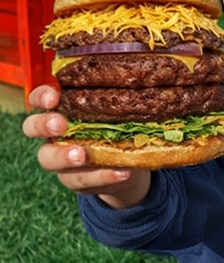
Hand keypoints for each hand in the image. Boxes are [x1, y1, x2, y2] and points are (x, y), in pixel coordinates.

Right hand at [23, 84, 150, 208]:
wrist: (125, 169)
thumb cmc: (119, 131)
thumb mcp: (119, 114)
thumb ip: (123, 101)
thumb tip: (153, 82)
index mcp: (62, 111)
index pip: (40, 99)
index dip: (42, 97)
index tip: (54, 97)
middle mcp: (54, 134)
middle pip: (32, 127)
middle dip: (44, 124)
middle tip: (61, 125)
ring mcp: (60, 159)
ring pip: (47, 158)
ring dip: (64, 156)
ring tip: (83, 155)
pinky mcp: (74, 180)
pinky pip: (81, 180)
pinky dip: (102, 176)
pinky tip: (120, 172)